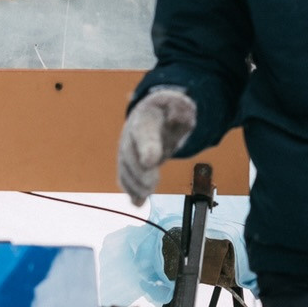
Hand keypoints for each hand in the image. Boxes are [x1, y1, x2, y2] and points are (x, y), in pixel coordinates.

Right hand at [117, 89, 196, 204]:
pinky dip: (130, 190)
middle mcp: (131, 134)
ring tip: (144, 196)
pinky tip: (137, 202)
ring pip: (125, 168)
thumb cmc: (168, 110)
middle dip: (139, 172)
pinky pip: (126, 177)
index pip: (144, 132)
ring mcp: (127, 148)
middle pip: (130, 154)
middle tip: (151, 186)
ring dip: (134, 184)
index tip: (150, 161)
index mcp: (145, 118)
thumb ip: (182, 110)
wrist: (153, 114)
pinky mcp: (129, 162)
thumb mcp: (180, 104)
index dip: (147, 147)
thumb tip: (178, 119)